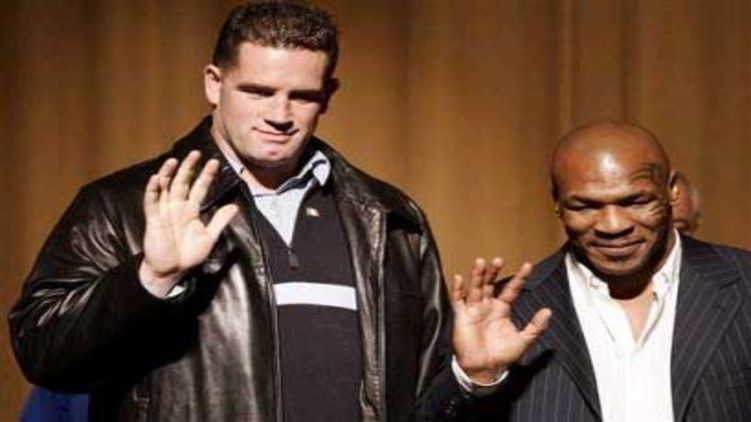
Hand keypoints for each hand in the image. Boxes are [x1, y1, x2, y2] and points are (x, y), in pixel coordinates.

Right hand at [139, 150, 238, 296]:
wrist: (172, 271)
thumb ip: (220, 221)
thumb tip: (235, 206)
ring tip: (174, 160)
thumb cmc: (188, 255)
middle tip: (197, 153)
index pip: (200, 188)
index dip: (207, 175)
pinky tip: (156, 178)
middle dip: (189, 168)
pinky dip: (153, 190)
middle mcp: (177, 207)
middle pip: (183, 183)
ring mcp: (164, 212)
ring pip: (166, 188)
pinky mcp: (154, 220)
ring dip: (169, 174)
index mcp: (191, 210)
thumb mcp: (209, 237)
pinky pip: (152, 203)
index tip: (215, 163)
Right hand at [450, 257, 551, 383]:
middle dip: (493, 271)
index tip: (529, 266)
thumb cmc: (502, 355)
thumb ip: (536, 327)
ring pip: (475, 287)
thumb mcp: (523, 340)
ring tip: (481, 262)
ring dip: (478, 275)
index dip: (520, 278)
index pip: (511, 289)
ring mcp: (474, 309)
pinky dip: (458, 289)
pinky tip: (459, 278)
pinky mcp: (462, 316)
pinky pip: (458, 300)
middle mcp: (487, 306)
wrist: (484, 368)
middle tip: (499, 260)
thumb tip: (548, 311)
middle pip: (490, 283)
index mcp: (501, 309)